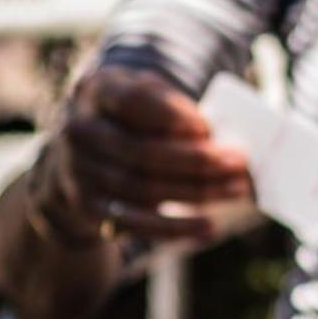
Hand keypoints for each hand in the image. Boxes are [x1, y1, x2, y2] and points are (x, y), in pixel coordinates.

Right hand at [39, 66, 251, 244]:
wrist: (80, 158)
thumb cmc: (131, 120)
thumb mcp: (147, 97)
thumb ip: (175, 107)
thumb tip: (219, 137)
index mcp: (96, 90)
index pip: (132, 100)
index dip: (172, 115)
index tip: (208, 128)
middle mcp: (79, 130)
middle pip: (142, 151)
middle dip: (196, 160)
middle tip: (238, 163)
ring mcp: (78, 171)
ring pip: (144, 188)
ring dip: (197, 192)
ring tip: (237, 190)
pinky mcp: (88, 207)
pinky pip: (137, 222)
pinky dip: (176, 228)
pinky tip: (209, 228)